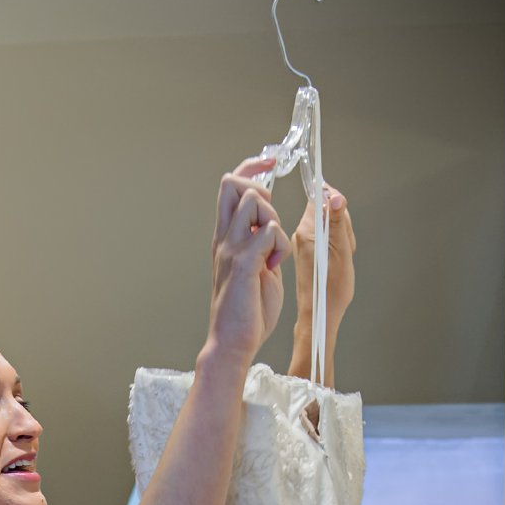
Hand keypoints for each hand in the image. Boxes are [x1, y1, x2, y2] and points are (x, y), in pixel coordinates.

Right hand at [204, 155, 286, 365]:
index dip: (252, 166)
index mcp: (225, 237)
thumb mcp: (254, 264)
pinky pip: (270, 233)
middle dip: (262, 191)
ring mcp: (232, 250)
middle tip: (271, 223)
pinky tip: (275, 267)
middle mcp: (224, 239)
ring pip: (255, 202)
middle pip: (234, 183)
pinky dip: (280, 247)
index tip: (271, 163)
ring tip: (274, 251)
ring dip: (275, 220)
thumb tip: (269, 221)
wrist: (232, 340)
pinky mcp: (245, 264)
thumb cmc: (246, 309)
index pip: (230, 185)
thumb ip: (260, 240)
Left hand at [290, 183, 354, 320]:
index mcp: (306, 231)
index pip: (318, 197)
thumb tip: (335, 197)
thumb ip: (338, 222)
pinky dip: (337, 244)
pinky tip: (338, 259)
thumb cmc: (329, 288)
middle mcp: (301, 234)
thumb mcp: (341, 251)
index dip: (334, 200)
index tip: (342, 213)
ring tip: (342, 255)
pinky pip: (327, 237)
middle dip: (343, 222)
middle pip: (326, 209)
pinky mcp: (308, 250)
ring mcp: (304, 242)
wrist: (319, 312)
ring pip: (329, 224)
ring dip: (342, 235)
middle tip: (345, 244)